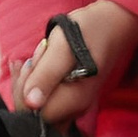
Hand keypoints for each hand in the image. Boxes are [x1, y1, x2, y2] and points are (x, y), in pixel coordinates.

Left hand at [13, 0, 137, 124]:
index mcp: (74, 101)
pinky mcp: (70, 99)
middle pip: (34, 112)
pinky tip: (37, 60)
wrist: (112, 24)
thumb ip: (47, 75)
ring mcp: (73, 106)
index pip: (33, 112)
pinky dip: (34, 80)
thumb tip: (31, 103)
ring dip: (30, 80)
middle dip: (25, 85)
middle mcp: (74, 110)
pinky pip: (44, 98)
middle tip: (34, 57)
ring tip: (40, 54)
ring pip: (37, 105)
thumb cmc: (89, 31)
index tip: (31, 64)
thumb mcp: (63, 47)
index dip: (25, 91)